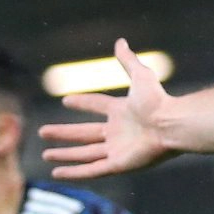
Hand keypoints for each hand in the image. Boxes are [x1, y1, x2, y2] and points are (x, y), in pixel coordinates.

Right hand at [40, 39, 175, 179]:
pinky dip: (74, 173)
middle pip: (85, 133)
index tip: (66, 100)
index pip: (97, 105)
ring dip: (66, 155)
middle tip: (43, 132)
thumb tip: (120, 41)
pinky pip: (91, 170)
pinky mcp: (118, 165)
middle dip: (64, 134)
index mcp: (122, 111)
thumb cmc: (159, 100)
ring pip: (85, 154)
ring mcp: (118, 150)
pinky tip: (57, 172)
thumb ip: (128, 61)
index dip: (82, 102)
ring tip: (45, 154)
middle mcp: (119, 131)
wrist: (171, 124)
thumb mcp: (141, 76)